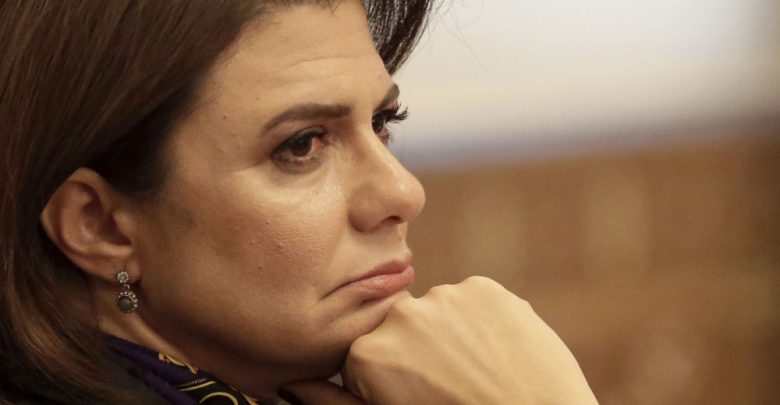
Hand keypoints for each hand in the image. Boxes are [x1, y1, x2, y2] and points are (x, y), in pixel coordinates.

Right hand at [342, 276, 596, 404]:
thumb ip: (332, 401)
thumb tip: (288, 384)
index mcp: (367, 353)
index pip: (368, 350)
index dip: (394, 375)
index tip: (417, 395)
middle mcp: (400, 316)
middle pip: (401, 326)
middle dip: (419, 351)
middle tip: (451, 386)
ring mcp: (446, 297)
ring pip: (439, 311)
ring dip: (452, 333)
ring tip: (479, 373)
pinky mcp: (487, 288)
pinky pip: (474, 300)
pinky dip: (483, 321)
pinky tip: (499, 355)